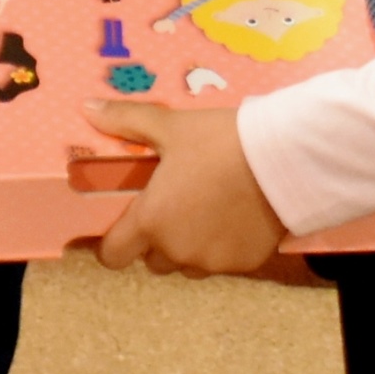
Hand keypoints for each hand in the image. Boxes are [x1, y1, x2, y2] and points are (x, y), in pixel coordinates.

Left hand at [88, 100, 287, 275]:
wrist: (286, 159)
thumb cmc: (221, 141)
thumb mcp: (171, 127)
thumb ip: (126, 122)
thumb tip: (88, 109)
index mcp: (151, 220)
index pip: (113, 255)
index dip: (114, 243)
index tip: (124, 225)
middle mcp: (177, 250)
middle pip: (153, 259)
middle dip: (157, 239)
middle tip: (174, 204)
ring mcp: (212, 262)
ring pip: (188, 263)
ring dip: (189, 246)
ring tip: (206, 210)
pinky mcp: (244, 264)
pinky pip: (221, 263)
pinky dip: (222, 246)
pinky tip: (234, 216)